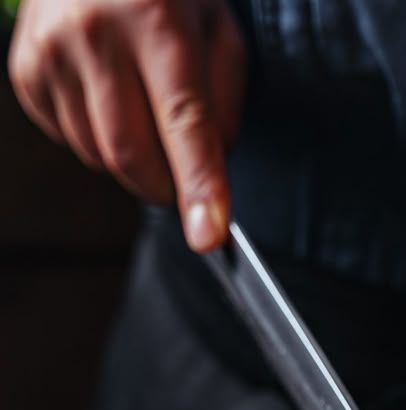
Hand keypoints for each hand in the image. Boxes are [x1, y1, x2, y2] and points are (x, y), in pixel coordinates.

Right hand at [9, 0, 245, 250]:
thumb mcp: (216, 27)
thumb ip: (223, 104)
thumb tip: (209, 180)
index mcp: (155, 17)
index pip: (183, 122)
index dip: (198, 185)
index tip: (207, 237)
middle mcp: (95, 33)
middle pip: (133, 157)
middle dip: (166, 186)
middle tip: (183, 175)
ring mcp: (51, 53)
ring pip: (100, 158)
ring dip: (133, 160)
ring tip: (141, 106)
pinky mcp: (27, 74)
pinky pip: (72, 143)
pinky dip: (98, 139)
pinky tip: (108, 95)